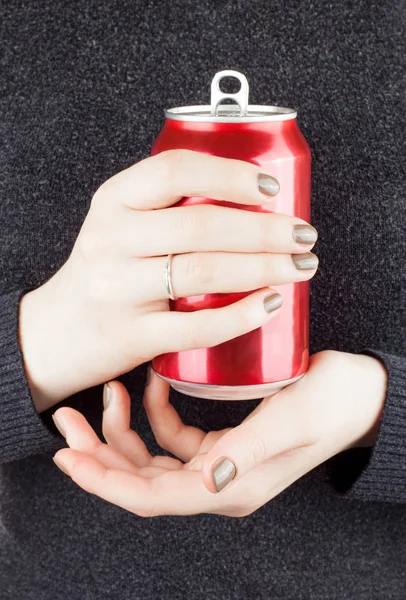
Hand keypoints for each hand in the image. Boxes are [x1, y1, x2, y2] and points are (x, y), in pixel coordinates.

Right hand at [19, 150, 317, 410]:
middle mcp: (111, 240)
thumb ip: (169, 207)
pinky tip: (272, 304)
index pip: (174, 171)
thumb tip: (254, 200)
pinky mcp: (133, 336)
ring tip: (301, 266)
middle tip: (304, 234)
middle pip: (200, 224)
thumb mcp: (121, 225)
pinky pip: (197, 327)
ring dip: (265, 267)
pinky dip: (242, 315)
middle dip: (265, 229)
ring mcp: (119, 290)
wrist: (59, 331)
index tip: (271, 188)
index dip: (230, 174)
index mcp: (112, 201)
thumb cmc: (107, 271)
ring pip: (204, 272)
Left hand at [52, 350, 386, 516]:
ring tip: (105, 394)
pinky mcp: (222, 440)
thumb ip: (246, 452)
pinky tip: (150, 386)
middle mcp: (218, 481)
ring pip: (150, 458)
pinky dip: (153, 413)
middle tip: (65, 421)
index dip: (104, 480)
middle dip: (98, 453)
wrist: (360, 393)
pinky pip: (172, 435)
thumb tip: (203, 483)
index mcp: (230, 488)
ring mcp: (218, 462)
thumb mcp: (290, 423)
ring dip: (120, 431)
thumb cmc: (332, 404)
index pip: (150, 497)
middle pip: (140, 480)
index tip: (68, 455)